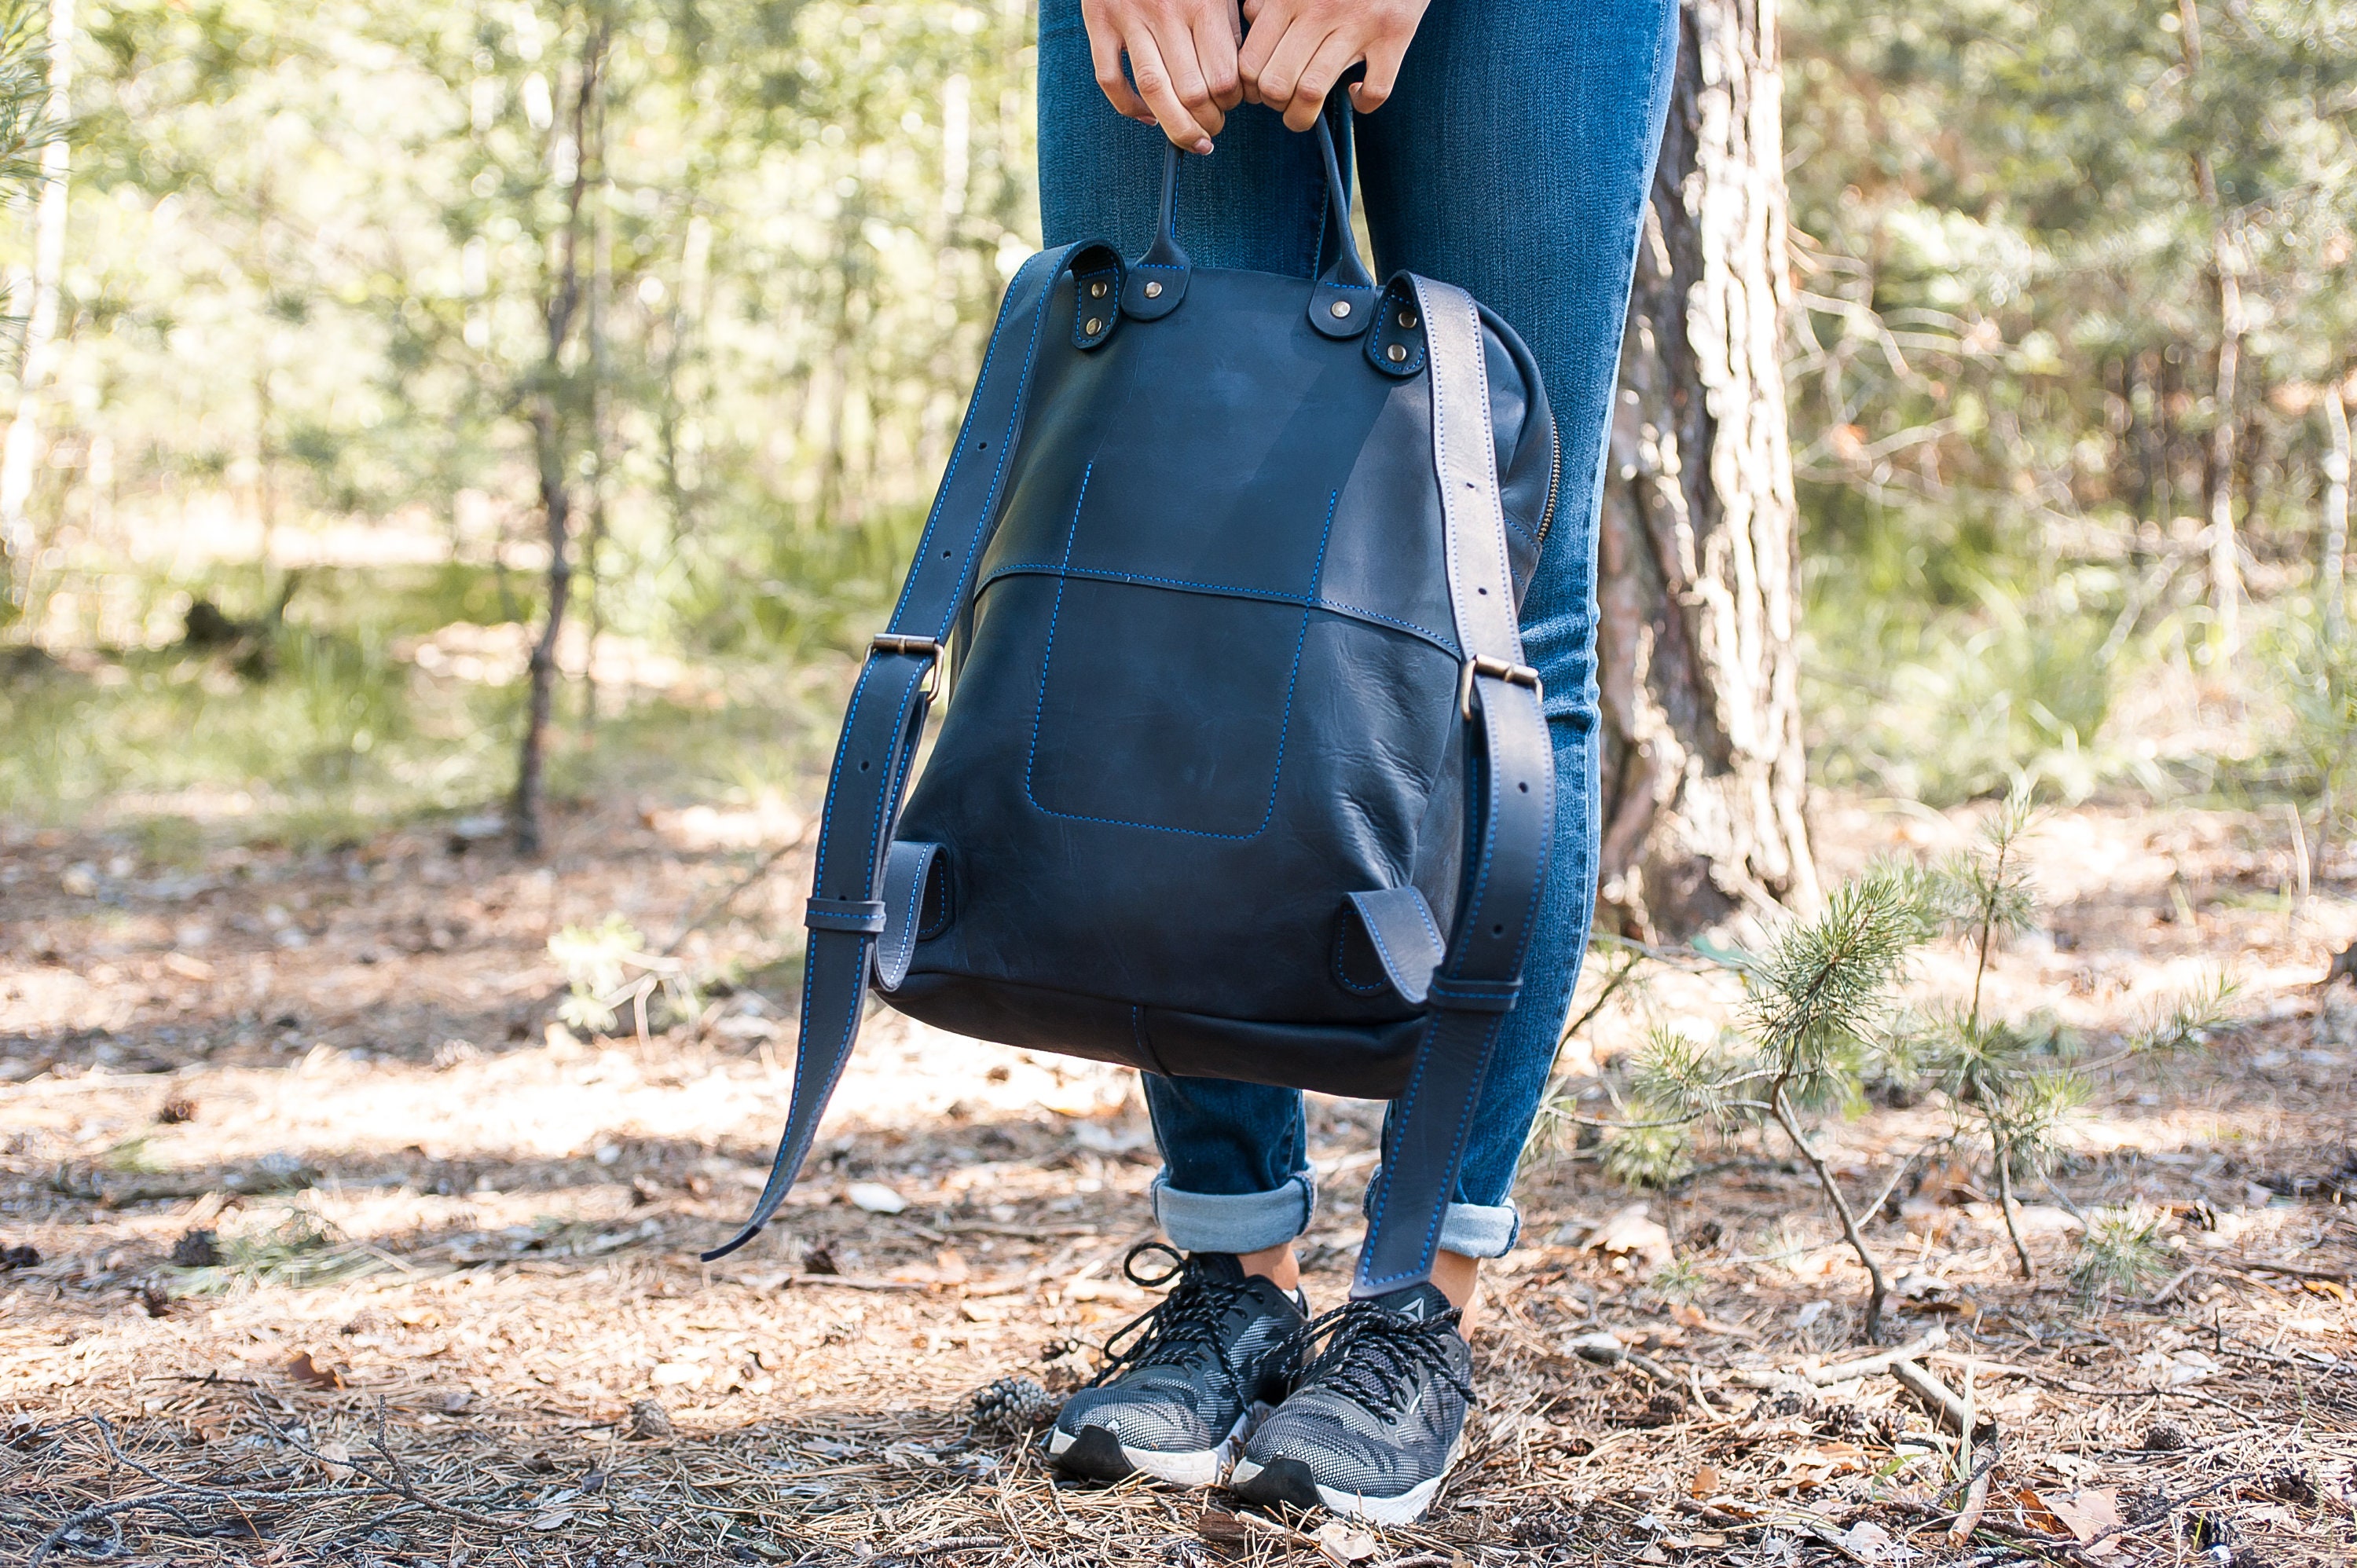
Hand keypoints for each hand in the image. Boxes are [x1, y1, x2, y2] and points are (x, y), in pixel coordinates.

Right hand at [1079, 0, 1245, 154]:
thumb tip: (1243, 82)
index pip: (1223, 77)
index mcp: (1203, 3)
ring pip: (1153, 90)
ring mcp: (1129, 19)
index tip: (1234, 105)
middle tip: (1213, 128)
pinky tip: (1148, 116)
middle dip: (1208, 121)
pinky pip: (1110, 80)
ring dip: (1176, 127)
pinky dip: (1128, 107)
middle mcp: (1166, 12)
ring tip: (1191, 140)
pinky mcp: (1098, 24)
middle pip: (1192, 91)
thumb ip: (1229, 27)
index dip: (1233, 102)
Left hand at [1238, 0, 1428, 129]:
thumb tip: (1251, 20)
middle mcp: (1320, 10)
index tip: (1264, 89)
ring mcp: (1358, 24)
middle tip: (1286, 101)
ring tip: (1306, 112)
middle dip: (1276, 106)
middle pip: (1276, 84)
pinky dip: (1363, 103)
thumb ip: (1270, 1)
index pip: (1251, 64)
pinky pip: (1374, 90)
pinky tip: (1357, 93)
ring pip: (1312, 92)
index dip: (1253, 89)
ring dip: (1304, 116)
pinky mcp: (1394, 34)